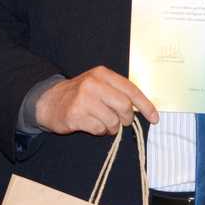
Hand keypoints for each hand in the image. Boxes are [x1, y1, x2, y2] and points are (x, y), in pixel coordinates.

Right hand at [34, 66, 157, 134]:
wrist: (49, 101)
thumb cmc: (79, 95)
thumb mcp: (98, 85)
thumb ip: (118, 92)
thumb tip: (141, 109)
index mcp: (103, 74)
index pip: (131, 89)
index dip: (146, 105)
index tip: (154, 118)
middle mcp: (94, 84)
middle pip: (124, 106)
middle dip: (126, 119)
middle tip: (120, 121)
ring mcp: (84, 99)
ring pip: (113, 120)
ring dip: (111, 127)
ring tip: (101, 122)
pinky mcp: (76, 115)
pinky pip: (99, 129)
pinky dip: (99, 131)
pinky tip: (90, 124)